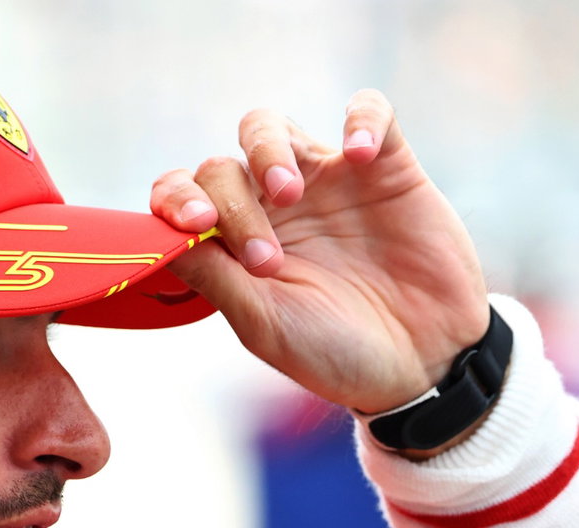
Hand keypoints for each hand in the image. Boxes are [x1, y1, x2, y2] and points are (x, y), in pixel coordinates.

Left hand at [151, 90, 489, 414]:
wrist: (424, 366)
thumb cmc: (338, 353)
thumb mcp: (266, 326)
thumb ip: (213, 279)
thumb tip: (154, 240)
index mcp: (235, 244)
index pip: (184, 196)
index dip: (177, 200)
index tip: (196, 226)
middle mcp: (272, 206)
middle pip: (223, 165)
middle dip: (233, 204)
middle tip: (265, 259)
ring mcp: (327, 181)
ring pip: (271, 126)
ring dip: (268, 150)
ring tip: (290, 191)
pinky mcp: (386, 168)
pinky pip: (369, 111)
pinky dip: (361, 119)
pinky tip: (360, 152)